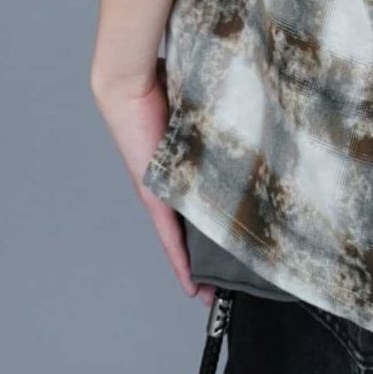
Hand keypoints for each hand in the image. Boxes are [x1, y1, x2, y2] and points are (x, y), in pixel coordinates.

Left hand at [91, 58, 215, 307]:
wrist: (128, 85)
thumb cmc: (161, 83)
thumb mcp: (198, 106)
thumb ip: (216, 112)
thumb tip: (244, 99)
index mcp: (177, 165)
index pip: (195, 202)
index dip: (208, 225)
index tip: (223, 245)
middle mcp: (166, 183)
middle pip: (188, 227)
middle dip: (203, 254)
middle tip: (222, 280)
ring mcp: (159, 191)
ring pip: (180, 237)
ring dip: (194, 264)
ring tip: (210, 290)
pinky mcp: (154, 196)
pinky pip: (170, 236)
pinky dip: (181, 261)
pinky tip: (191, 283)